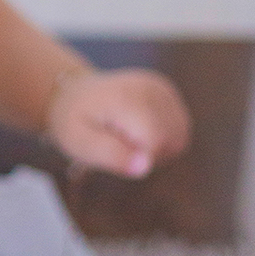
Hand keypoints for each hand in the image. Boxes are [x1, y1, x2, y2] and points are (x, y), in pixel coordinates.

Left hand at [46, 66, 190, 177]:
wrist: (73, 95)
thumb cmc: (74, 122)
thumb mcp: (80, 143)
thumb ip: (111, 155)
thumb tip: (145, 167)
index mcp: (126, 98)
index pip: (155, 141)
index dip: (139, 157)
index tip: (114, 149)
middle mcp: (150, 88)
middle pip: (171, 141)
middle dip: (148, 155)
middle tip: (117, 144)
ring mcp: (162, 88)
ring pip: (180, 138)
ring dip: (158, 149)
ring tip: (127, 139)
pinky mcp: (168, 93)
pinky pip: (180, 129)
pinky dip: (164, 139)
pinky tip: (139, 132)